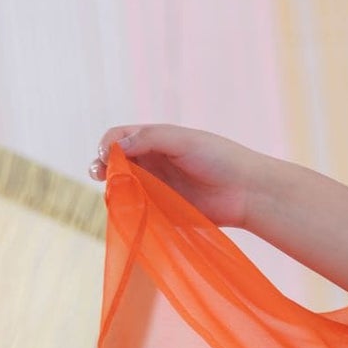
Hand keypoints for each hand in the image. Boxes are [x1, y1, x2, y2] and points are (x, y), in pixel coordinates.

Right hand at [90, 124, 260, 228]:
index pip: (118, 137)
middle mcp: (152, 162)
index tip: (105, 156)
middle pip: (115, 162)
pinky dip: (129, 209)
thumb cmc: (219, 158)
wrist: (247, 191)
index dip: (107, 144)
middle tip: (100, 175)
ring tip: (115, 193)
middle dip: (102, 167)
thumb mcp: (183, 141)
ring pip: (123, 186)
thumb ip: (149, 139)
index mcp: (155, 140)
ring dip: (114, 189)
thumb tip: (115, 146)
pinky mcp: (164, 210)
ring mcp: (157, 186)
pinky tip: (128, 209)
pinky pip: (138, 209)